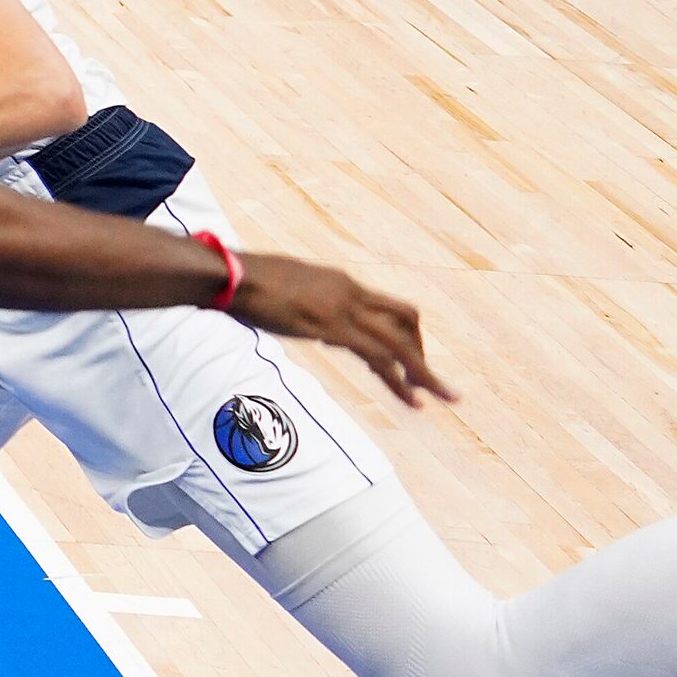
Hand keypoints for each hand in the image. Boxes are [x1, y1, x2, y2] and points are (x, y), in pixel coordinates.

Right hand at [231, 253, 456, 407]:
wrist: (232, 276)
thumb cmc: (245, 283)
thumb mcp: (285, 291)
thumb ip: (306, 305)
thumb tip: (311, 321)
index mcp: (340, 283)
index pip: (385, 308)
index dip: (403, 335)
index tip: (407, 364)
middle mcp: (351, 292)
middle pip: (406, 319)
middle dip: (421, 352)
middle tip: (432, 385)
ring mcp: (345, 309)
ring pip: (400, 343)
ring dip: (425, 372)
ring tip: (444, 398)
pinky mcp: (334, 327)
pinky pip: (379, 356)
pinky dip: (400, 380)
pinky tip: (411, 401)